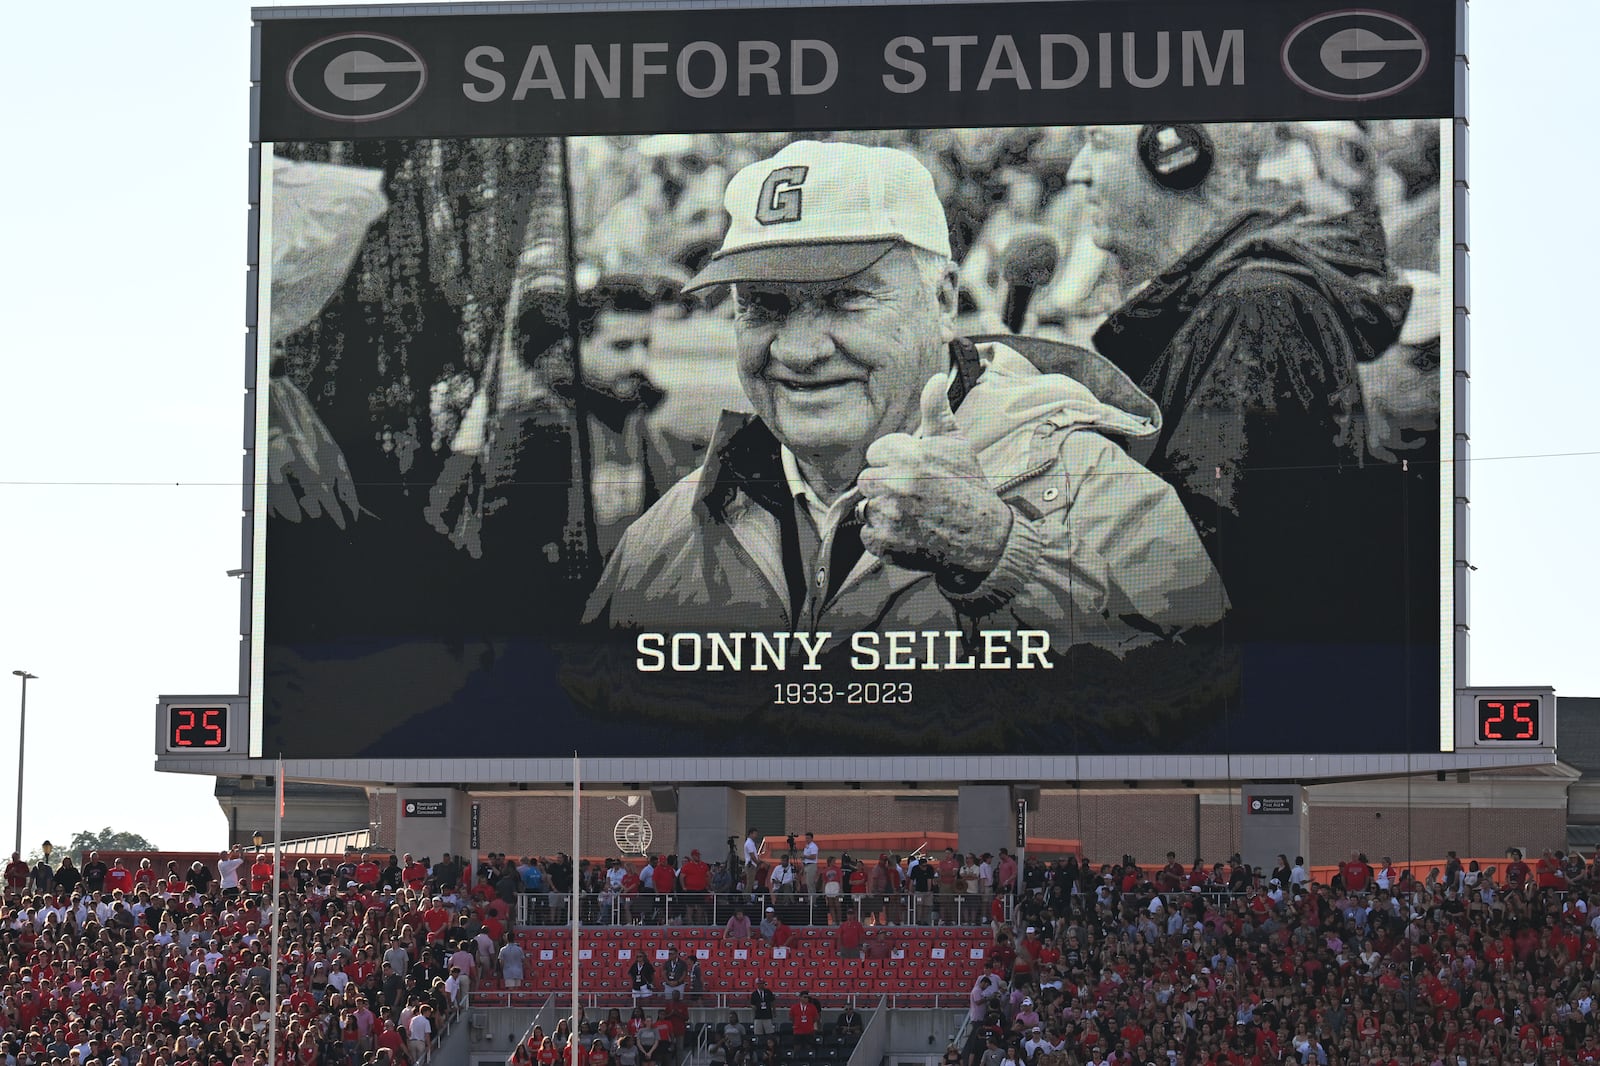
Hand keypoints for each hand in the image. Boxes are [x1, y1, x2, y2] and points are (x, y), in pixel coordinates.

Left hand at [857, 373, 1012, 585]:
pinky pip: (868, 533)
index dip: (894, 462)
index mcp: (910, 456)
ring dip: (884, 510)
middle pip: (867, 479)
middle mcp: (896, 485)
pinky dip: (884, 536)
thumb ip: (936, 411)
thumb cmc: (969, 487)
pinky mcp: (885, 542)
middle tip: (913, 495)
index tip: (915, 472)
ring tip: (913, 514)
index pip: (876, 453)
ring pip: (867, 506)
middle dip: (886, 485)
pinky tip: (908, 532)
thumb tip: (934, 377)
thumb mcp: (956, 444)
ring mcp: (889, 516)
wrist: (985, 537)